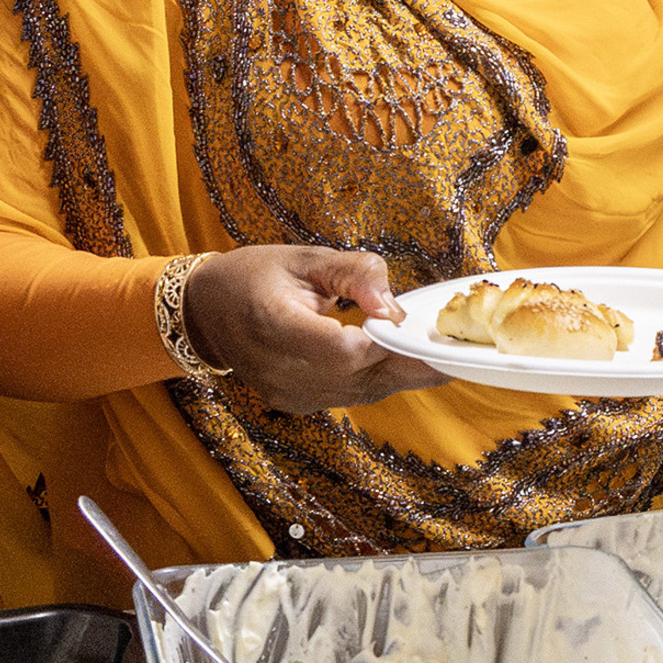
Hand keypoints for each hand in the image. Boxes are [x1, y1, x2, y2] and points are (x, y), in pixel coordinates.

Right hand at [181, 246, 450, 413]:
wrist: (207, 313)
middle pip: (361, 377)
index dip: (385, 342)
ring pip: (362, 393)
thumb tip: (391, 305)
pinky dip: (379, 380)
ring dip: (401, 374)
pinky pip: (351, 397)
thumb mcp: (304, 258)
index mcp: (274, 325)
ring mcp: (288, 394)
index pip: (343, 349)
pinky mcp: (298, 404)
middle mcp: (280, 370)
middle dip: (409, 361)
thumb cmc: (256, 276)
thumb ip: (354, 274)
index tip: (417, 325)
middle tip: (454, 349)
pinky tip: (403, 363)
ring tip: (439, 356)